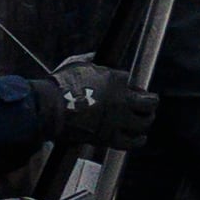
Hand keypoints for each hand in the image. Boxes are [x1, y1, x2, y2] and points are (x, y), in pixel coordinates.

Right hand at [40, 59, 158, 149]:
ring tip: (144, 119)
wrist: (48, 109)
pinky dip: (138, 139)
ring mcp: (117, 120)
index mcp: (115, 79)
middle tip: (148, 103)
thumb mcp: (77, 64)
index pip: (133, 81)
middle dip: (150, 102)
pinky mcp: (109, 138)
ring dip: (146, 120)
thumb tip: (97, 58)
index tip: (130, 87)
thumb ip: (93, 61)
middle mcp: (121, 100)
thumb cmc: (60, 85)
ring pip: (144, 122)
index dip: (132, 85)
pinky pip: (132, 142)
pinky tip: (139, 137)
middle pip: (149, 103)